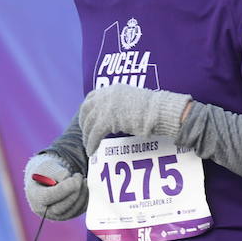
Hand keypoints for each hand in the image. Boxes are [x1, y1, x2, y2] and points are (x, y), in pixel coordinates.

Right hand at [23, 152, 87, 219]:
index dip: (63, 189)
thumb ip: (56, 172)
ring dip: (82, 193)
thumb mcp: (47, 166)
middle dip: (75, 191)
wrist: (48, 179)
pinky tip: (85, 187)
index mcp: (35, 197)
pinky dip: (86, 198)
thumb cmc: (46, 172)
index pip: (48, 197)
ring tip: (82, 180)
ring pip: (73, 209)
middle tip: (79, 177)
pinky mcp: (69, 215)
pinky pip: (81, 210)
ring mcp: (57, 215)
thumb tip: (67, 179)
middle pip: (61, 207)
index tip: (73, 178)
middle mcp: (44, 210)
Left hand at [76, 83, 191, 154]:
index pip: (92, 96)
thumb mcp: (133, 99)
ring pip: (89, 124)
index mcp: (113, 89)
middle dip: (84, 122)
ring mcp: (105, 107)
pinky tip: (92, 151)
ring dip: (87, 136)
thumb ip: (121, 104)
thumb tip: (115, 116)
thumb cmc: (152, 108)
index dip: (87, 107)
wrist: (157, 111)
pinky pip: (94, 135)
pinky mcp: (107, 121)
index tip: (87, 117)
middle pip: (86, 109)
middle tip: (85, 132)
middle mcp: (106, 96)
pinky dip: (92, 144)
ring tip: (89, 146)